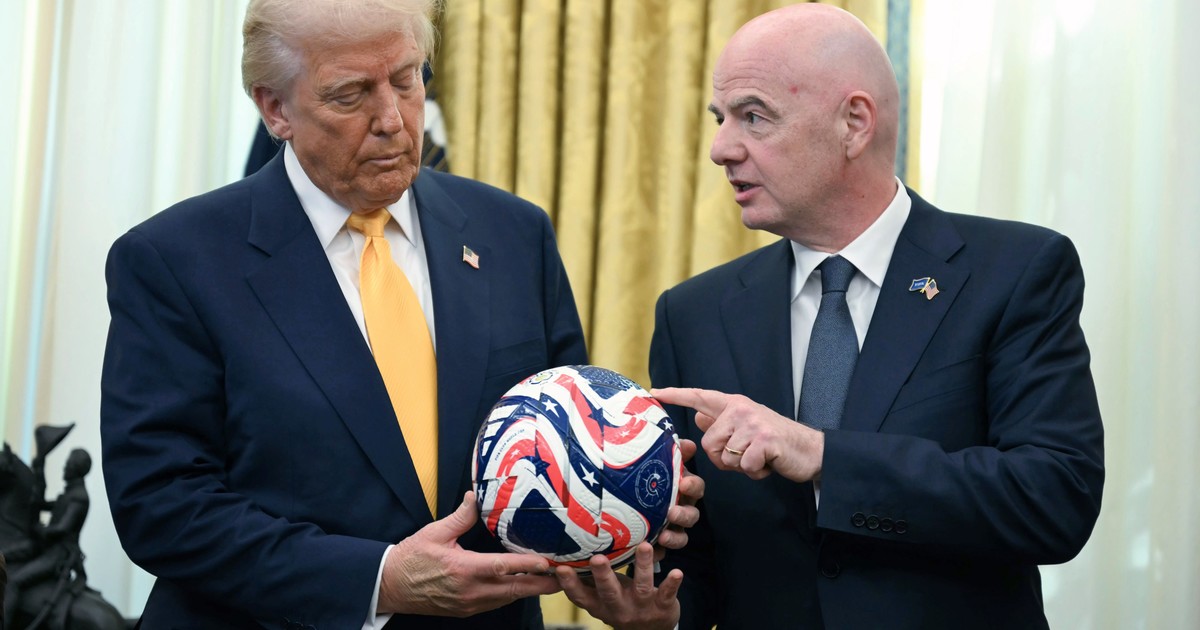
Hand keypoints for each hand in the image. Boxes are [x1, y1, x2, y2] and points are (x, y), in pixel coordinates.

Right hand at [378, 491, 560, 616]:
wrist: (390, 587)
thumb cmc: (411, 558)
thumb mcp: (434, 533)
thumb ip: (460, 516)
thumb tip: (476, 496)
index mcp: (463, 569)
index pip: (503, 568)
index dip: (527, 566)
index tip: (547, 563)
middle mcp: (470, 590)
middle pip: (514, 590)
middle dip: (541, 584)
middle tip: (564, 577)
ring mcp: (469, 604)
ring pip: (507, 599)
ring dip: (528, 590)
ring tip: (550, 581)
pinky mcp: (466, 610)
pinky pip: (495, 604)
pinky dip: (511, 595)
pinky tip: (522, 586)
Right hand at [555, 542, 680, 629]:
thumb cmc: (622, 605)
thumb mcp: (603, 598)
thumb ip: (588, 581)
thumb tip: (563, 555)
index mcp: (600, 606)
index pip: (581, 597)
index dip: (570, 584)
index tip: (561, 568)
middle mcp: (619, 608)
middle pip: (609, 592)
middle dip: (603, 575)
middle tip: (597, 558)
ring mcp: (641, 608)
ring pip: (641, 587)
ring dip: (642, 566)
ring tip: (644, 547)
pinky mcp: (663, 607)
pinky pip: (667, 594)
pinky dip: (672, 584)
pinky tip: (677, 572)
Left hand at [652, 387, 823, 482]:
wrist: (811, 450)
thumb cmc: (776, 443)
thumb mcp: (747, 428)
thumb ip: (722, 423)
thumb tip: (699, 418)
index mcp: (734, 405)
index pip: (699, 397)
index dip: (675, 395)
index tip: (653, 392)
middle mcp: (741, 409)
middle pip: (708, 442)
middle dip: (723, 458)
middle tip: (746, 455)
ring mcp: (753, 423)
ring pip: (724, 457)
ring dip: (741, 466)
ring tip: (759, 457)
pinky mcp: (764, 441)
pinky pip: (743, 466)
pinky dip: (755, 472)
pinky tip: (768, 464)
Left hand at [653, 438, 703, 560]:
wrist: (618, 503)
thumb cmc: (642, 479)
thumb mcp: (653, 463)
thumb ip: (670, 454)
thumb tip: (687, 443)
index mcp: (682, 490)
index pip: (697, 487)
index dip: (693, 486)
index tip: (684, 484)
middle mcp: (681, 510)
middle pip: (692, 516)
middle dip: (684, 515)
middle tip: (671, 512)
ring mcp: (671, 529)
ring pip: (681, 537)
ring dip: (675, 538)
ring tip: (663, 537)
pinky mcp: (658, 545)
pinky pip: (661, 553)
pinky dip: (656, 553)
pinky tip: (648, 551)